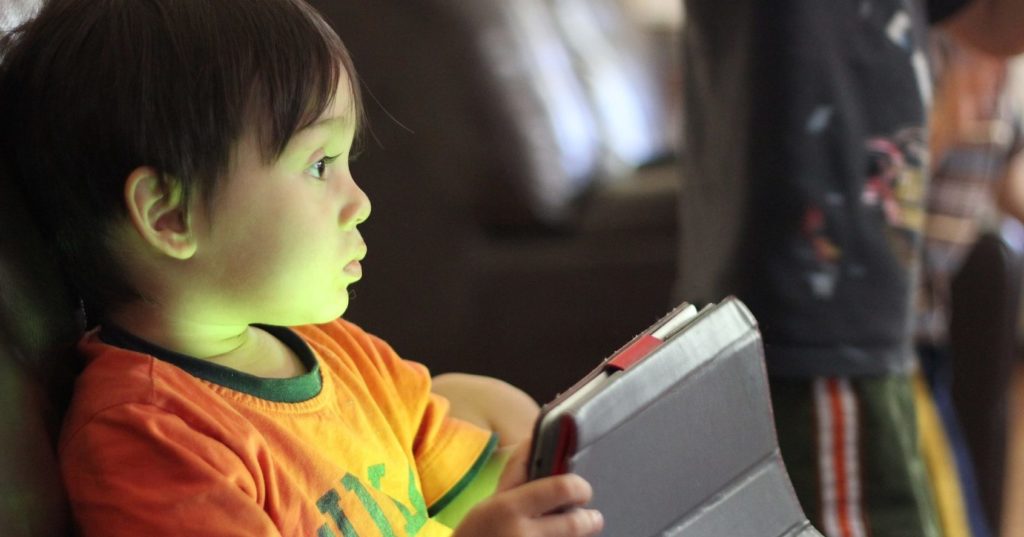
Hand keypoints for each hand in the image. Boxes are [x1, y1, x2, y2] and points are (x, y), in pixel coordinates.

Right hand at [452, 443, 602, 536]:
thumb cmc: (477, 532)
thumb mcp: (492, 500)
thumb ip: (519, 473)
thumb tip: (534, 439)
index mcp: (509, 507)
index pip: (560, 489)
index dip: (579, 487)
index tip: (582, 490)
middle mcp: (521, 534)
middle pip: (575, 524)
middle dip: (590, 520)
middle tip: (593, 518)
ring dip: (577, 535)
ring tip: (579, 530)